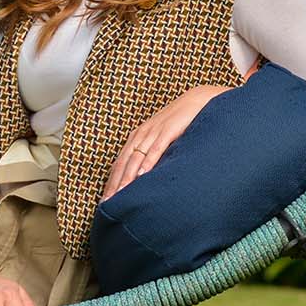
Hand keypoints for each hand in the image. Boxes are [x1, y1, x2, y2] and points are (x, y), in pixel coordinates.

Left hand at [102, 84, 232, 198]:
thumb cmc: (182, 122)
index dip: (111, 182)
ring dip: (126, 178)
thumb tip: (148, 178)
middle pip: (123, 163)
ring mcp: (154, 132)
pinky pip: (155, 149)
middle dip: (114, 184)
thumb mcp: (164, 139)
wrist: (200, 100)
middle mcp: (141, 135)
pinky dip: (147, 162)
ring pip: (135, 158)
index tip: (106, 201)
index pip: (120, 163)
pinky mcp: (169, 130)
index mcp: (138, 137)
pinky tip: (142, 175)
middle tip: (107, 205)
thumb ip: (155, 154)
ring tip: (120, 195)